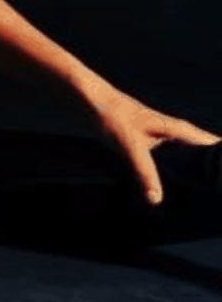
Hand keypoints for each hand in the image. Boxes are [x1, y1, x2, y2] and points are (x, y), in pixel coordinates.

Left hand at [85, 87, 221, 206]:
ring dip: (201, 171)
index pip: (214, 147)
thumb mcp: (130, 147)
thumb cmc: (113, 118)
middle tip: (216, 190)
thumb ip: (145, 172)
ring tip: (208, 189)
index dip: (221, 165)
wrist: (93, 102)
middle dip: (215, 170)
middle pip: (208, 152)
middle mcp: (179, 132)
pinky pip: (180, 158)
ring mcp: (169, 137)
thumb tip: (156, 199)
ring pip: (195, 156)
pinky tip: (184, 183)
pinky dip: (185, 169)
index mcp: (180, 131)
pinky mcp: (158, 142)